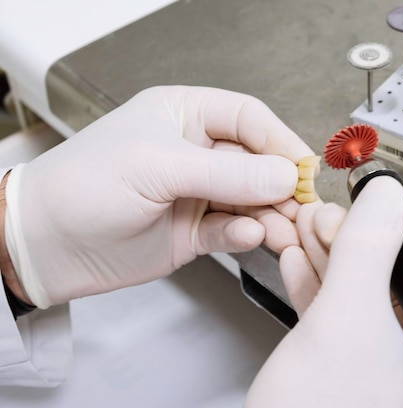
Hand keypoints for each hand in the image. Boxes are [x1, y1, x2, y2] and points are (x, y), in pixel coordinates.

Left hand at [2, 86, 313, 307]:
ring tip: (284, 229)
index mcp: (186, 115)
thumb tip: (284, 175)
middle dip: (282, 184)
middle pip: (258, 163)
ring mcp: (198, 194)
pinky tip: (248, 237)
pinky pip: (235, 231)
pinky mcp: (197, 232)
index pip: (249, 120)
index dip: (280, 142)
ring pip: (252, 201)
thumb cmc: (85, 185)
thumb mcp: (158, 165)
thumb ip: (226, 173)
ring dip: (272, 215)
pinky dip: (246, 235)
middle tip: (302, 205)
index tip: (303, 167)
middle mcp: (196, 152)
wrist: (48, 245)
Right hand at [242, 177, 402, 407]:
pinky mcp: (341, 371)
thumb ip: (368, 255)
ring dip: (332, 255)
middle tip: (338, 207)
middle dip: (361, 236)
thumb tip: (387, 199)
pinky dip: (316, 284)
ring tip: (309, 225)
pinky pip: (335, 316)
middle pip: (398, 280)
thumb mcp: (346, 324)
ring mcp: (377, 367)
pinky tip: (299, 259)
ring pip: (362, 294)